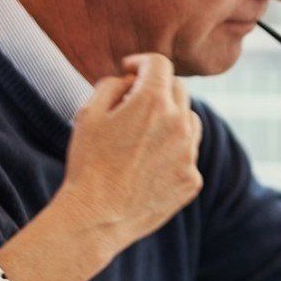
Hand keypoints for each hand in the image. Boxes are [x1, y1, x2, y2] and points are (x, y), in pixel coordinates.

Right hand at [52, 53, 202, 252]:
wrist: (97, 218)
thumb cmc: (88, 163)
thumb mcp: (89, 114)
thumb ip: (112, 84)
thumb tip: (131, 80)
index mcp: (153, 101)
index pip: (159, 64)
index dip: (142, 62)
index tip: (130, 70)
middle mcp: (180, 123)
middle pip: (179, 89)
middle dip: (158, 88)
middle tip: (135, 102)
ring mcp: (190, 154)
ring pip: (190, 120)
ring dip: (171, 118)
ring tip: (143, 135)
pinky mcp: (193, 180)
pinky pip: (189, 154)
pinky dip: (174, 151)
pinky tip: (148, 165)